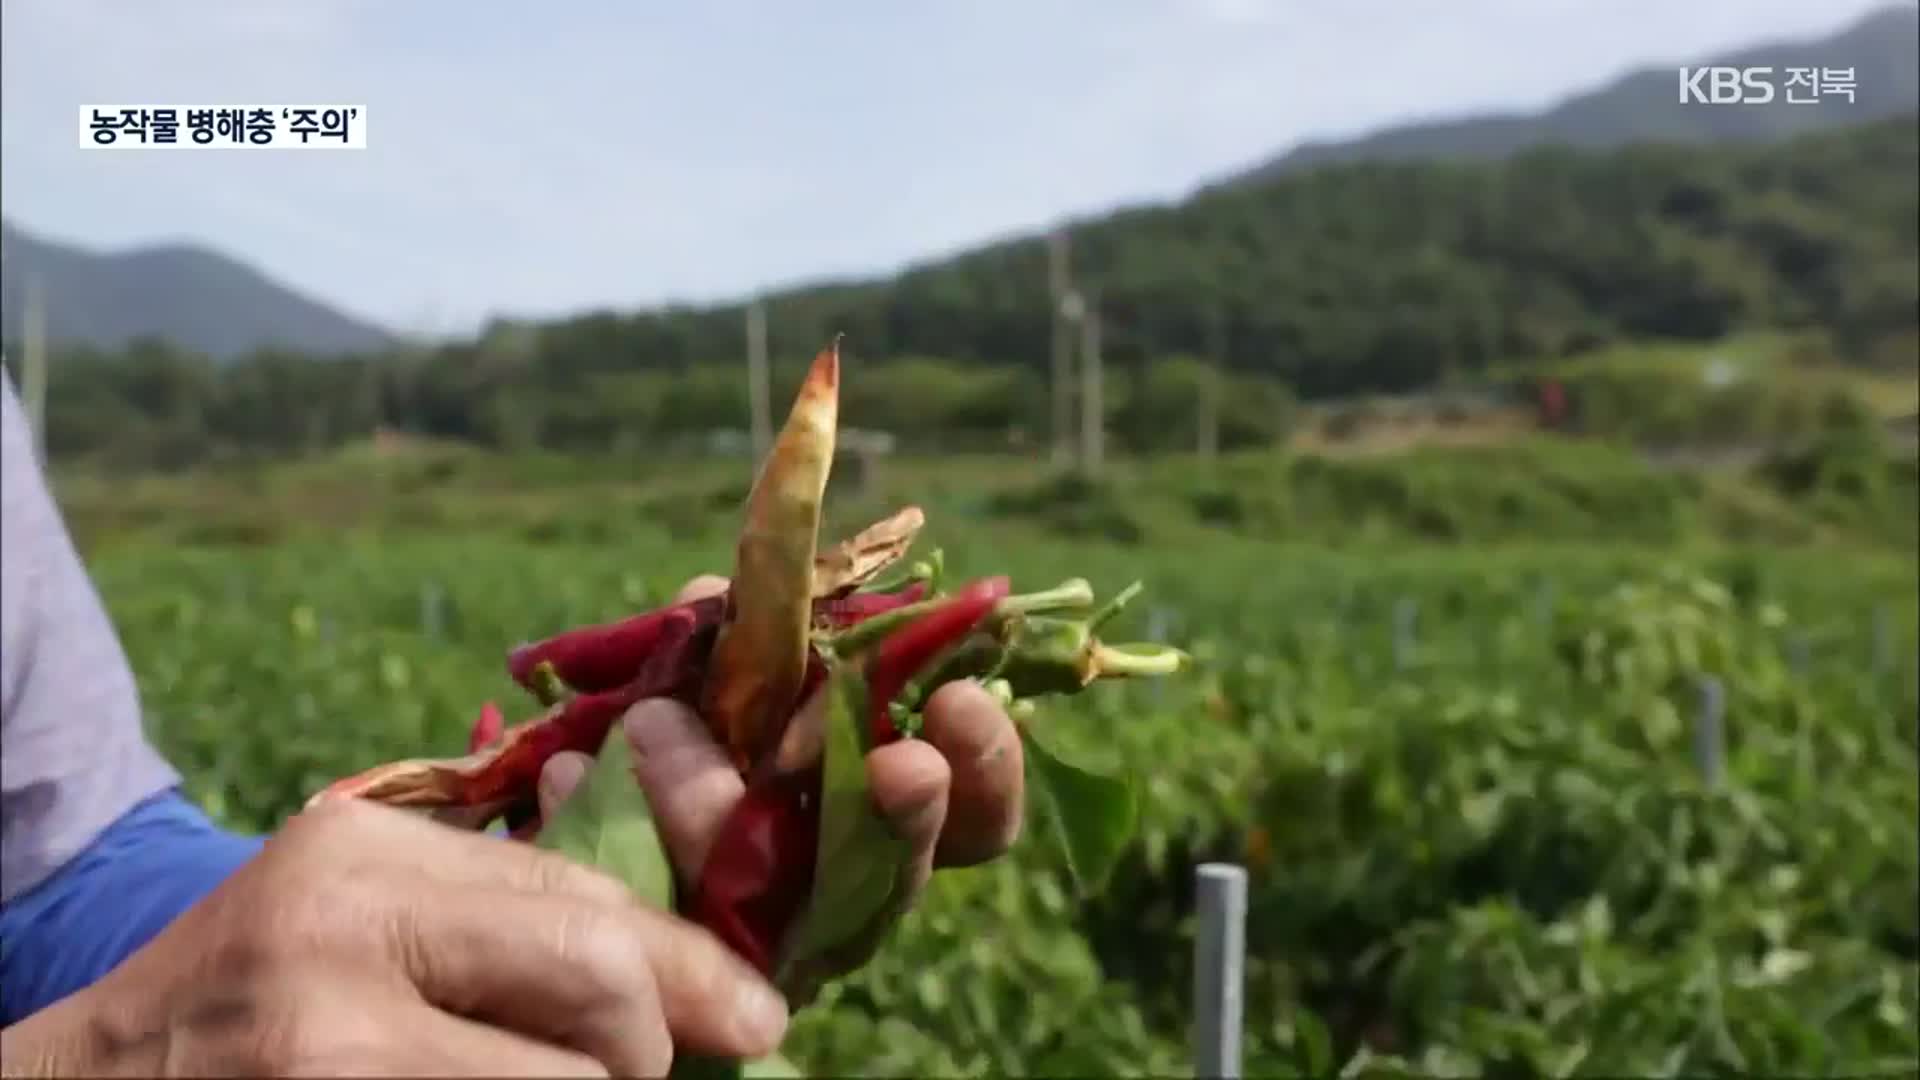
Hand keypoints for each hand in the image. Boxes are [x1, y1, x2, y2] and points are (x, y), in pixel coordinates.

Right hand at [0, 798, 788, 1077]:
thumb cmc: (253, 1003)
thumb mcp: (364, 915)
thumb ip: (502, 905)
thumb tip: (689, 950)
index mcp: (367, 851)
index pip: (587, 892)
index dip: (692, 961)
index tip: (756, 1014)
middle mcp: (345, 929)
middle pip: (600, 976)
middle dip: (648, 1045)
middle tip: (646, 1075)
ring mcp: (329, 1045)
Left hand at [535, 575, 1026, 986]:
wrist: (575, 823)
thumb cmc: (690, 732)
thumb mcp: (727, 675)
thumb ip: (742, 641)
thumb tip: (717, 590)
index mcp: (880, 814)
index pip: (974, 817)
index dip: (984, 768)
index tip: (964, 697)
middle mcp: (839, 893)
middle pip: (900, 874)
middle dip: (911, 814)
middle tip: (905, 762)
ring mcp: (761, 942)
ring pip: (769, 904)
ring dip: (715, 809)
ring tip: (655, 724)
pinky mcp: (667, 962)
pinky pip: (644, 907)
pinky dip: (608, 824)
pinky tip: (568, 768)